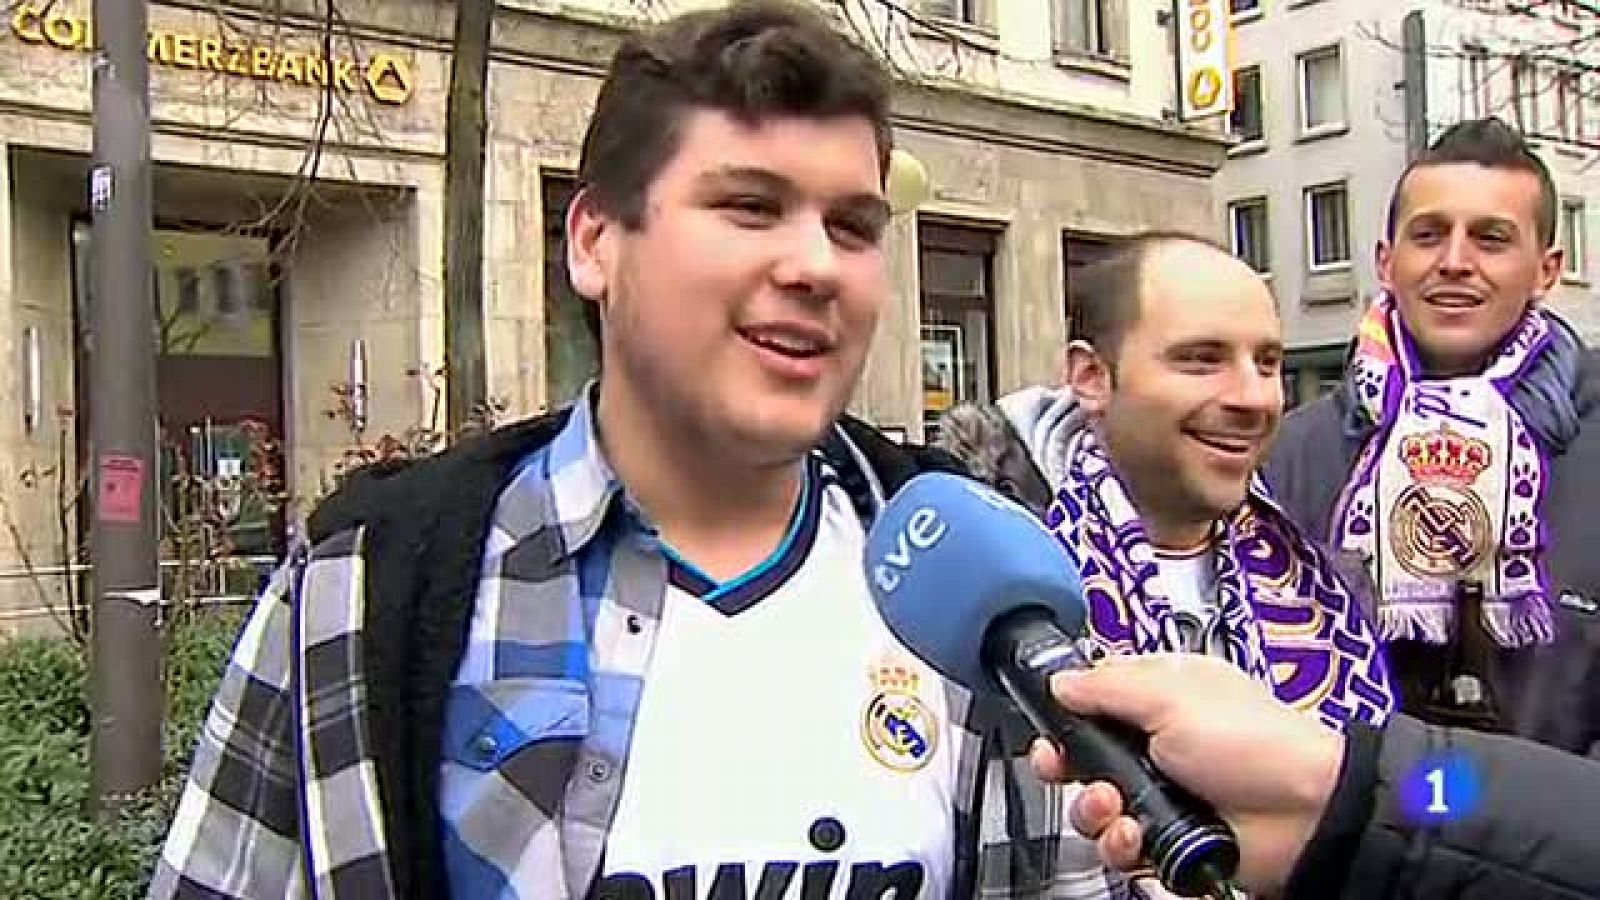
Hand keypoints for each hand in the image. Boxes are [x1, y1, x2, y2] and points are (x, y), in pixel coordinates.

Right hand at [1031, 654, 1344, 895]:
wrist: (1304, 817)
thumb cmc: (1257, 744)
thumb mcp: (1172, 695)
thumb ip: (1108, 686)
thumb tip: (1061, 681)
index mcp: (1159, 696)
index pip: (1092, 699)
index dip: (1065, 712)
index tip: (1050, 726)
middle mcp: (1155, 744)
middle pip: (1083, 756)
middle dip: (1067, 764)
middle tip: (1064, 767)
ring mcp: (1160, 794)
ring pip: (1093, 806)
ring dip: (1094, 808)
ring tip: (1115, 805)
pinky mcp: (1166, 838)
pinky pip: (1119, 846)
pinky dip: (1121, 843)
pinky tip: (1136, 834)